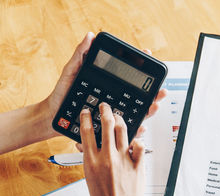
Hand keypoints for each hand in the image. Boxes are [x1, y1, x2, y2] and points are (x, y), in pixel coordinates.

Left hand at [42, 32, 166, 138]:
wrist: (53, 115)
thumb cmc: (63, 93)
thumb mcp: (72, 71)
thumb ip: (81, 54)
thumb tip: (90, 36)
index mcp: (111, 86)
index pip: (130, 77)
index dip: (142, 67)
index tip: (148, 56)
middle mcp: (116, 100)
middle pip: (141, 97)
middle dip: (155, 94)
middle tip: (161, 90)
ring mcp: (114, 114)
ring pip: (137, 113)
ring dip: (150, 111)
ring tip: (154, 106)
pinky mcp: (109, 127)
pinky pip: (125, 130)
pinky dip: (136, 130)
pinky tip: (141, 127)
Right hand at [80, 103, 144, 195]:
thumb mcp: (89, 179)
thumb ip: (90, 160)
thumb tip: (88, 146)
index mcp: (91, 161)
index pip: (86, 132)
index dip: (86, 117)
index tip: (87, 112)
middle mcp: (107, 157)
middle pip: (107, 124)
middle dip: (106, 110)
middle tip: (106, 106)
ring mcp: (124, 160)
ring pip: (123, 130)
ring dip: (121, 120)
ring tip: (119, 117)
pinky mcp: (138, 165)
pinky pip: (140, 145)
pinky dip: (138, 140)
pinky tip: (136, 140)